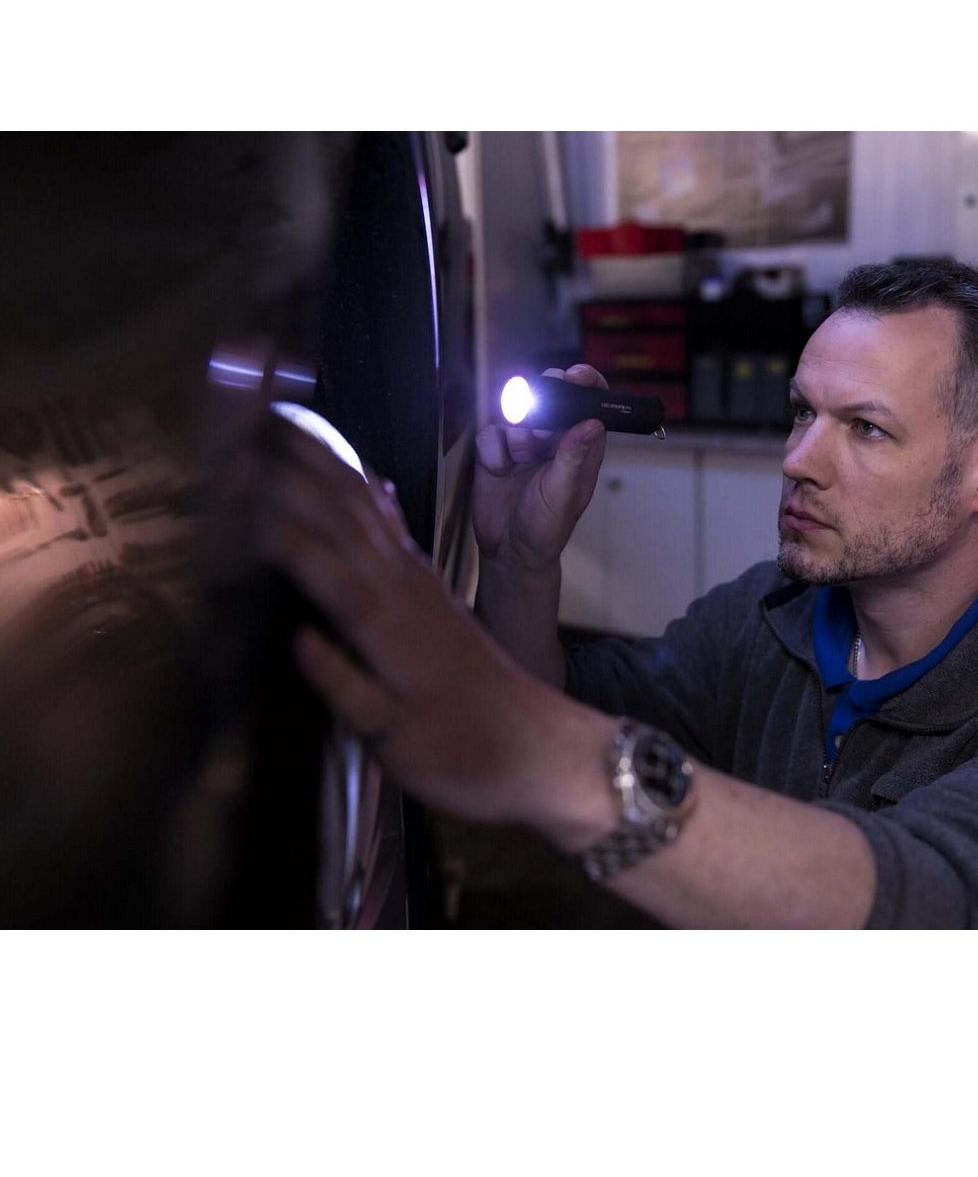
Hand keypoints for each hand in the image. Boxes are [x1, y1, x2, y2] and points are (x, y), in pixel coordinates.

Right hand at [255, 418, 610, 832]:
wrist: (544, 750)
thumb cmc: (470, 757)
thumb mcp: (400, 744)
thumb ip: (348, 689)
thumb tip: (296, 640)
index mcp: (388, 627)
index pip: (318, 559)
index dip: (270, 520)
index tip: (227, 483)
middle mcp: (406, 592)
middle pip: (342, 515)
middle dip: (292, 469)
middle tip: (247, 427)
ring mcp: (425, 587)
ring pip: (370, 510)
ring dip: (330, 466)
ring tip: (292, 429)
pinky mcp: (440, 592)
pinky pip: (400, 528)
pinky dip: (375, 496)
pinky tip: (364, 477)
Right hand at [473, 364, 607, 572]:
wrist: (508, 551)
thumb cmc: (545, 527)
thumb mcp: (563, 494)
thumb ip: (573, 457)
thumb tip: (592, 423)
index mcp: (581, 447)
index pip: (588, 403)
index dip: (584, 384)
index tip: (576, 375)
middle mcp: (554, 439)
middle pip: (550, 396)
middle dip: (541, 403)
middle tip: (536, 427)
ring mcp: (523, 443)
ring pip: (517, 411)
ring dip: (516, 432)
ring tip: (518, 460)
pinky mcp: (495, 450)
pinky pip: (490, 431)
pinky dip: (492, 449)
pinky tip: (499, 471)